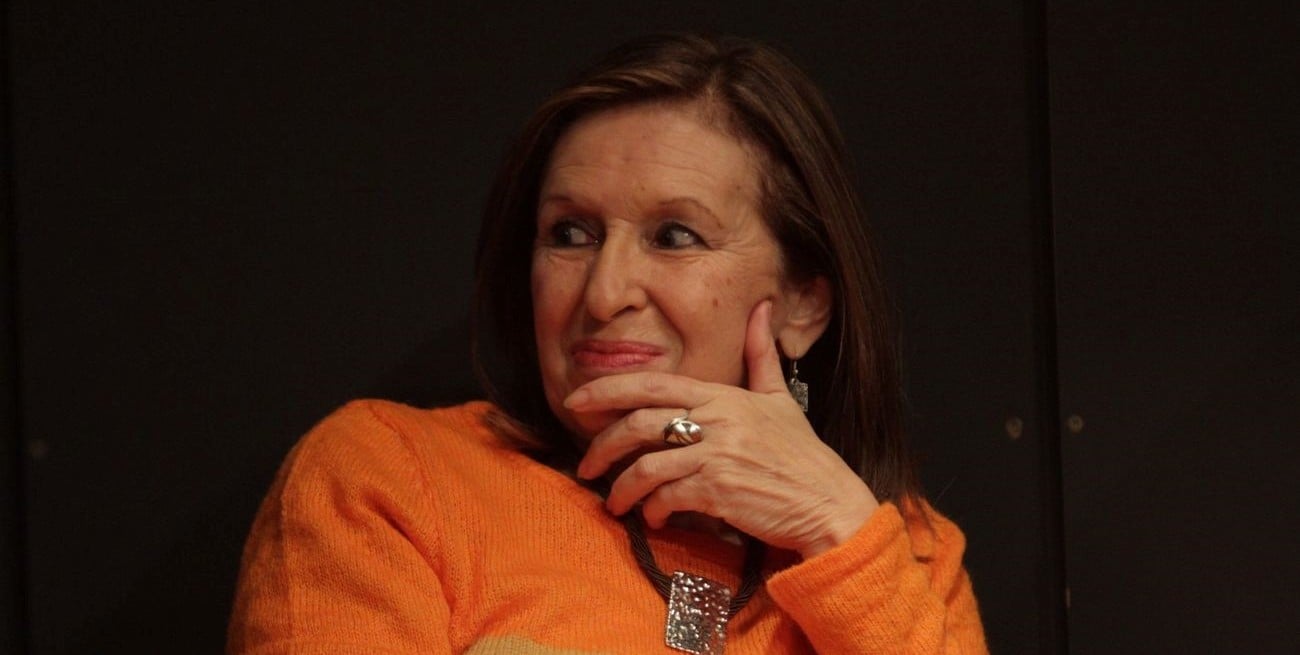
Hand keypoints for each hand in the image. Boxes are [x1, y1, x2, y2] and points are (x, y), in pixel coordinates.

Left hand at [567, 301, 879, 558]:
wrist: (827, 501)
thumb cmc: (801, 454)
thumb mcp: (780, 397)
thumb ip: (761, 355)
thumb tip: (761, 308)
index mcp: (722, 395)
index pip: (652, 384)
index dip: (608, 390)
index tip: (576, 401)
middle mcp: (716, 420)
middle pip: (638, 423)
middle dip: (602, 445)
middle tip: (586, 465)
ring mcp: (716, 455)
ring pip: (647, 466)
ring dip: (623, 488)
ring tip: (615, 502)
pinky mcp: (719, 490)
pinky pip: (669, 496)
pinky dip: (654, 509)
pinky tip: (654, 517)